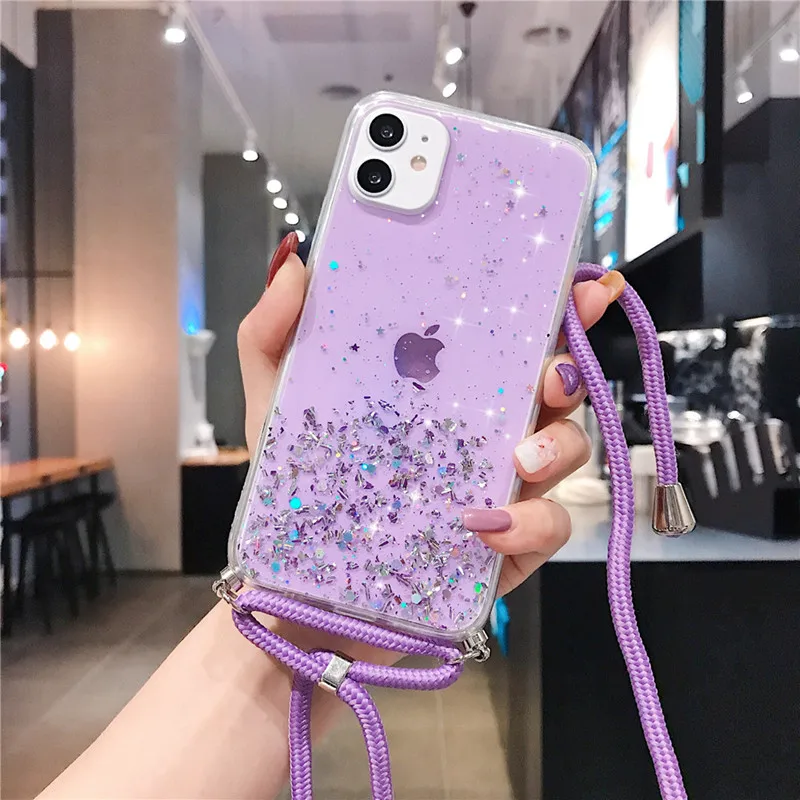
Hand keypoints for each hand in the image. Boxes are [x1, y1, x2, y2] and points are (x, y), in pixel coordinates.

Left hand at [238, 234, 623, 613]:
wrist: (300, 591)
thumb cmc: (300, 490)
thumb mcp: (277, 405)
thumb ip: (274, 334)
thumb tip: (294, 262)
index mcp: (445, 390)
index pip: (510, 338)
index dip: (556, 310)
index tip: (581, 288)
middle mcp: (482, 432)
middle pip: (554, 390)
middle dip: (570, 372)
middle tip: (551, 375)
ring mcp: (500, 489)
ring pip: (565, 453)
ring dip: (557, 447)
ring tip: (519, 459)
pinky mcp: (506, 548)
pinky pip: (546, 528)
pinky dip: (529, 524)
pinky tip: (483, 525)